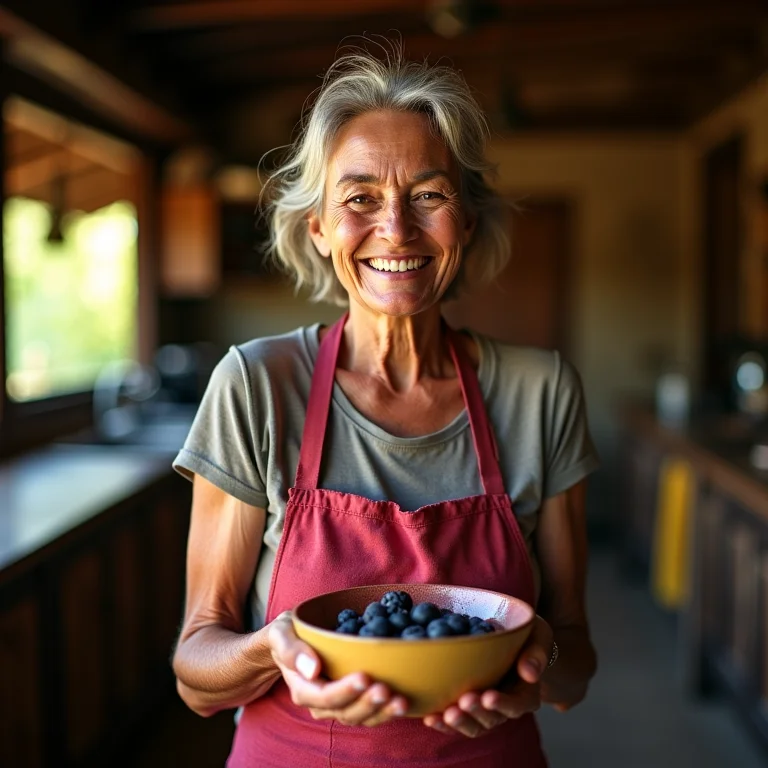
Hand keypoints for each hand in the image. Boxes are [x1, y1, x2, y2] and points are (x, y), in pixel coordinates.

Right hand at [267, 611, 408, 726]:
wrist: (292, 641)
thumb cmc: (287, 634)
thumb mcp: (281, 634)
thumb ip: (291, 649)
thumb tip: (312, 668)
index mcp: (303, 687)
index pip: (323, 697)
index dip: (344, 690)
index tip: (364, 677)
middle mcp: (320, 703)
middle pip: (345, 712)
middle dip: (367, 704)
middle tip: (386, 690)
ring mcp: (338, 705)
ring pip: (360, 717)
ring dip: (381, 712)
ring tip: (401, 701)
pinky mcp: (352, 701)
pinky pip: (369, 713)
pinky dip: (386, 711)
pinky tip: (403, 702)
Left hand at [423, 615, 553, 737]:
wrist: (513, 640)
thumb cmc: (528, 636)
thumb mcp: (539, 636)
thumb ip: (537, 653)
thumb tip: (530, 673)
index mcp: (526, 693)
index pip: (518, 705)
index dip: (504, 704)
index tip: (489, 697)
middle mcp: (505, 707)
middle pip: (492, 719)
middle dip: (477, 712)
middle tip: (465, 701)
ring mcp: (485, 710)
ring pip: (474, 725)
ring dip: (459, 722)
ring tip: (446, 714)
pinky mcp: (466, 707)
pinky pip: (455, 721)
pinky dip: (442, 722)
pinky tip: (429, 717)